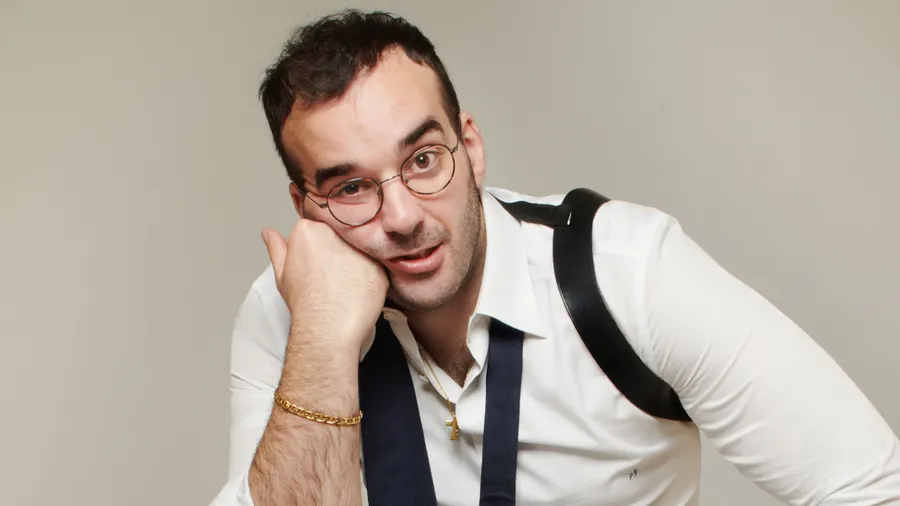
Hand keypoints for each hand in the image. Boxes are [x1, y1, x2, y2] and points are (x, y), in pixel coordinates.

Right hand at [261, 219, 387, 350]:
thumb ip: (277, 247)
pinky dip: (369, 274)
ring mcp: (359, 247)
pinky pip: (375, 263)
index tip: (317, 262)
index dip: (317, 246)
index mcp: (308, 229)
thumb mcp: (281, 273)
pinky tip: (359, 289)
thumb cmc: (304, 303)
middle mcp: (335, 232)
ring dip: (355, 259)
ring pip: (358, 247)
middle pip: (339, 233)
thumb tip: (268, 232)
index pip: (317, 226)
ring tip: (346, 282)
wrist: (327, 328)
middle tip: (332, 273)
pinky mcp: (378, 263)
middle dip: (337, 248)